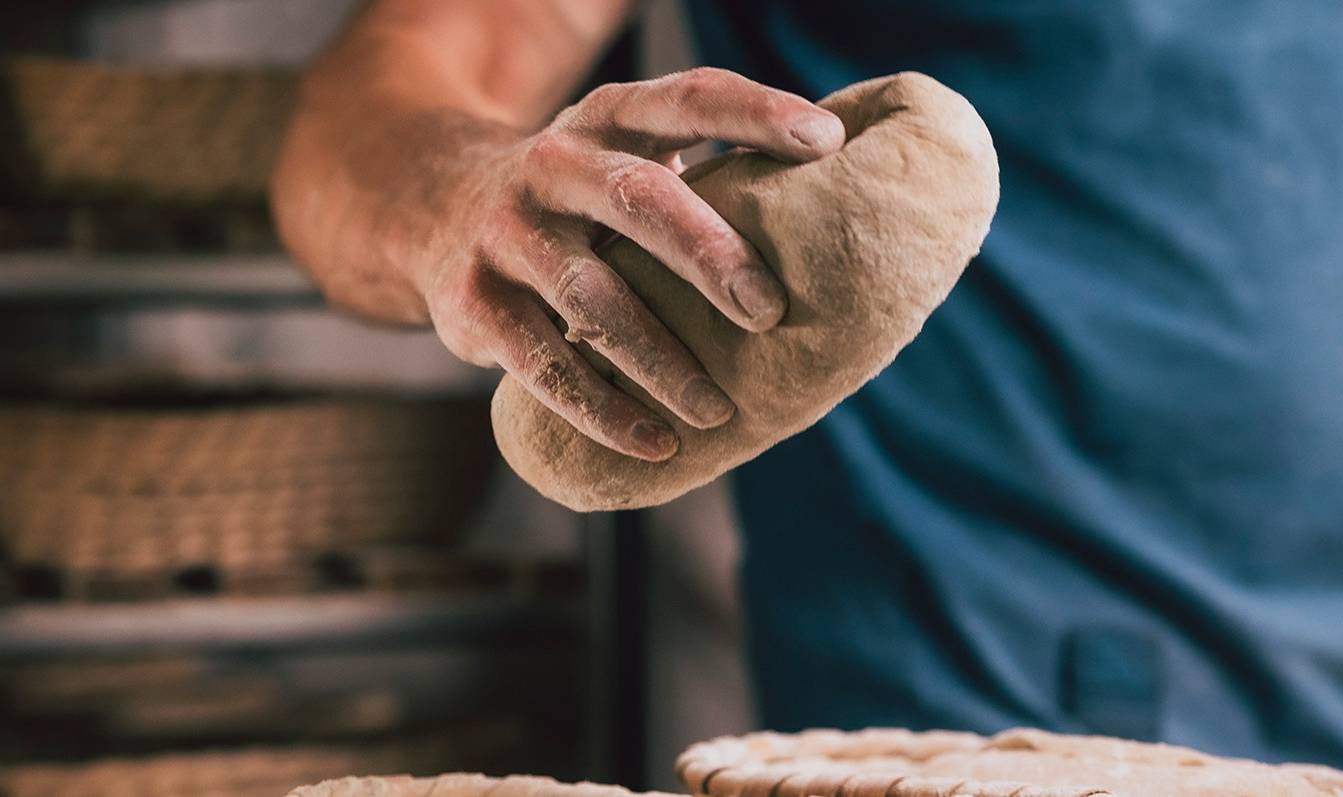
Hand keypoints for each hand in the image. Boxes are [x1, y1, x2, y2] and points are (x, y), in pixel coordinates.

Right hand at [424, 68, 844, 459]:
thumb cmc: (579, 195)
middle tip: (769, 311)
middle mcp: (555, 166)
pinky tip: (655, 443)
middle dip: (710, 255)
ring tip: (719, 411)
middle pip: (640, 200)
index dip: (757, 114)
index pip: (689, 98)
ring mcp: (508, 233)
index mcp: (609, 120)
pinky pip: (543, 364)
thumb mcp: (627, 156)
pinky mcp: (474, 302)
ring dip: (660, 361)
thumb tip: (844, 222)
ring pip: (590, 298)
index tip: (825, 142)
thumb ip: (708, 176)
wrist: (427, 204)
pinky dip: (602, 410)